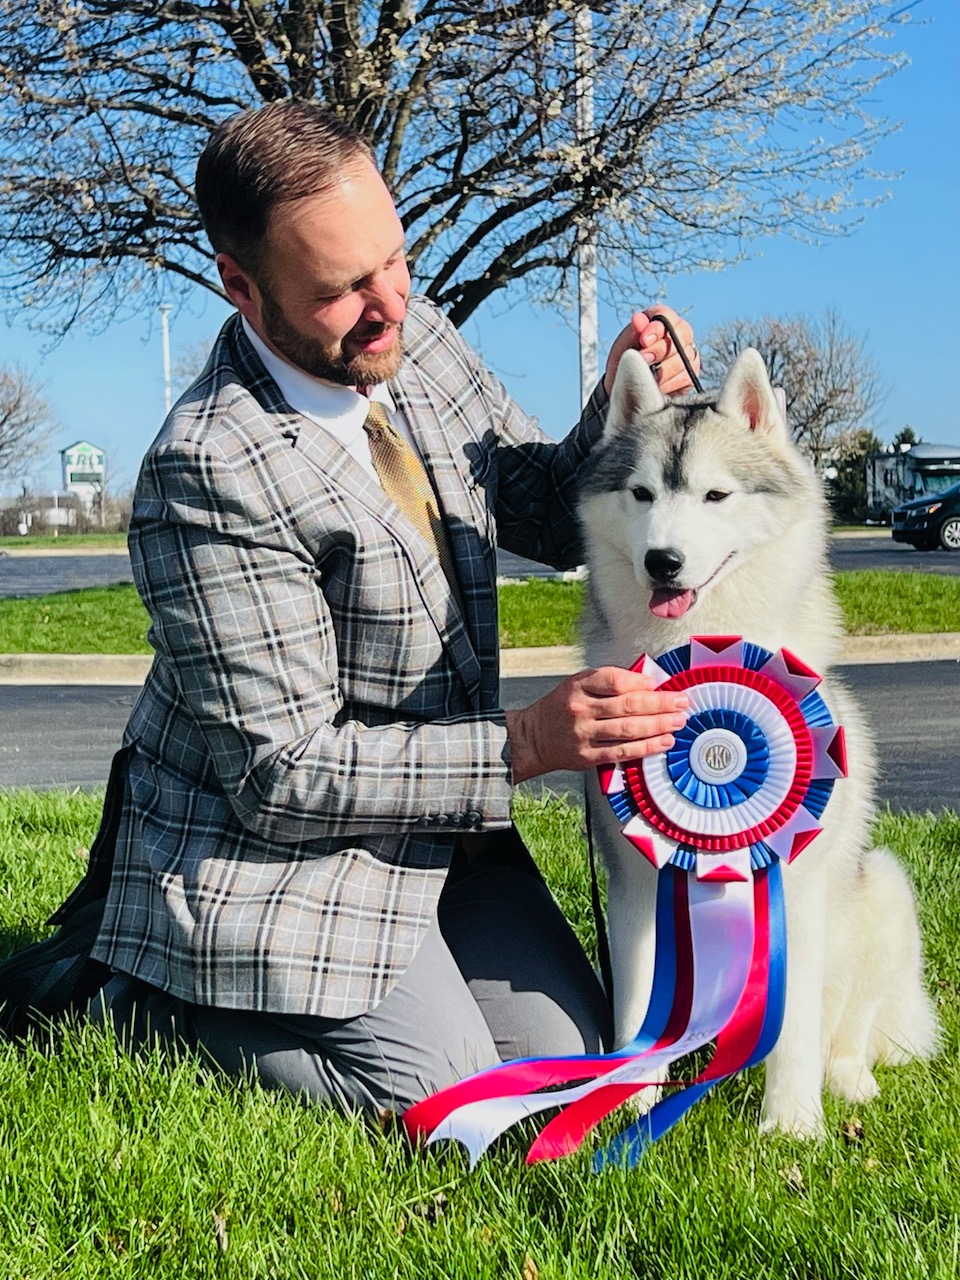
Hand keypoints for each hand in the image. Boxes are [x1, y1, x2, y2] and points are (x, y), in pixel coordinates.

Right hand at [504, 667, 689, 784]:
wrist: (534, 737)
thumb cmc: (561, 708)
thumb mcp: (578, 684)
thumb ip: (608, 682)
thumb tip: (647, 684)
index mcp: (578, 686)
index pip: (614, 680)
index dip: (640, 682)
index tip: (659, 683)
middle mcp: (581, 709)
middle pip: (627, 705)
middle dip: (660, 704)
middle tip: (681, 702)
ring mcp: (584, 734)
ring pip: (628, 730)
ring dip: (658, 726)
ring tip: (678, 722)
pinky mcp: (587, 756)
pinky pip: (623, 752)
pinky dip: (646, 747)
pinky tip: (663, 742)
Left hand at [604, 305, 699, 396]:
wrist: (627, 387)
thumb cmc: (625, 362)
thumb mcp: (624, 346)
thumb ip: (633, 332)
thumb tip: (638, 319)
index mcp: (661, 320)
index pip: (668, 317)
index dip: (657, 329)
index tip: (643, 341)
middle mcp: (680, 334)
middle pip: (681, 336)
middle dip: (660, 350)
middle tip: (643, 360)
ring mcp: (688, 354)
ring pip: (683, 359)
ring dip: (662, 371)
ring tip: (646, 376)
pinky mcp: (691, 374)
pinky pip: (686, 377)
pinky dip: (669, 384)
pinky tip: (656, 386)